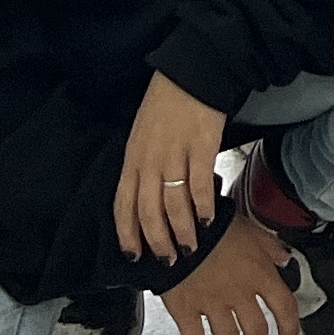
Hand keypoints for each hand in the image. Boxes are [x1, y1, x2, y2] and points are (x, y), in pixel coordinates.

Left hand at [114, 70, 230, 264]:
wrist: (192, 74)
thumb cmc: (166, 105)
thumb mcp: (142, 137)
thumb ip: (142, 167)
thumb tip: (148, 199)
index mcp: (133, 160)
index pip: (123, 206)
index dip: (127, 234)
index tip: (133, 256)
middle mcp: (149, 162)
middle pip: (148, 212)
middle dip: (157, 241)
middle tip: (168, 260)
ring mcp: (174, 156)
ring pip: (173, 205)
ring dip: (182, 230)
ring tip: (191, 246)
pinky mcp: (201, 148)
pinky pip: (199, 185)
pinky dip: (204, 206)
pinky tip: (209, 218)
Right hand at [157, 206, 303, 334]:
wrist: (181, 226)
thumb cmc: (218, 225)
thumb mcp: (253, 230)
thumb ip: (271, 247)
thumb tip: (285, 258)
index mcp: (260, 274)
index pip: (284, 307)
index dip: (290, 327)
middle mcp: (239, 294)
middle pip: (256, 331)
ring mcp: (212, 304)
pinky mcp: (186, 310)